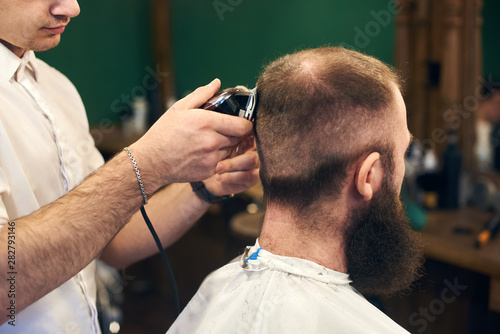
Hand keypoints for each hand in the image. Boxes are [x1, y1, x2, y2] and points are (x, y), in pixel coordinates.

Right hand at [131, 79, 253, 191]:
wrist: (151, 162)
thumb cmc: (163, 133)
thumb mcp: (179, 108)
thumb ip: (201, 94)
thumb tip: (217, 83)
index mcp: (206, 122)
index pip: (242, 125)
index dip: (245, 123)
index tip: (242, 122)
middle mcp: (211, 141)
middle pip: (239, 138)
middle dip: (233, 133)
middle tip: (222, 130)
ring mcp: (211, 158)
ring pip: (231, 150)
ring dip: (225, 146)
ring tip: (207, 142)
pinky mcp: (209, 171)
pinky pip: (222, 162)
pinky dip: (216, 158)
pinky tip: (202, 154)